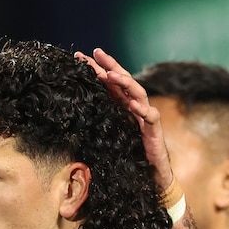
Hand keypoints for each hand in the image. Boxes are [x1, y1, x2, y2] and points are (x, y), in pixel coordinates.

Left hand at [74, 48, 173, 189]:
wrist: (151, 175)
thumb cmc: (130, 154)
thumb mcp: (109, 133)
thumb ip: (98, 119)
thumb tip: (74, 110)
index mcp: (122, 106)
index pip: (110, 82)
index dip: (97, 68)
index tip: (81, 55)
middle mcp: (135, 107)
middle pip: (124, 80)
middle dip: (111, 65)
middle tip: (97, 54)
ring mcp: (146, 117)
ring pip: (138, 93)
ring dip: (125, 82)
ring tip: (111, 75)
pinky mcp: (154, 131)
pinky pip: (150, 117)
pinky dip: (142, 109)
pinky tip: (132, 104)